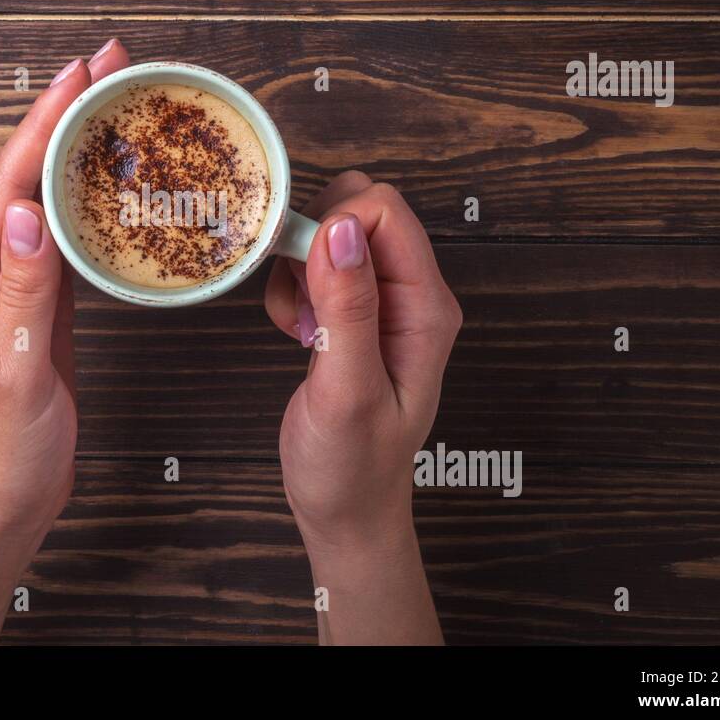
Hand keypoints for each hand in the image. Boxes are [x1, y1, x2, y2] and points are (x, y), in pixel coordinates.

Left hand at [0, 38, 129, 643]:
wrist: (2, 505)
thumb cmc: (1, 454)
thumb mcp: (15, 374)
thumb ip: (23, 291)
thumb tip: (27, 210)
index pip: (5, 187)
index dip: (41, 126)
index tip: (75, 75)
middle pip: (20, 177)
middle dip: (60, 116)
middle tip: (106, 65)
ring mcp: (6, 285)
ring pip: (41, 198)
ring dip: (73, 146)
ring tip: (111, 102)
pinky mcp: (34, 303)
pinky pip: (58, 235)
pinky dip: (84, 196)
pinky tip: (107, 178)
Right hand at [263, 171, 462, 642]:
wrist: (346, 510)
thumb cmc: (351, 466)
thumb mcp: (346, 390)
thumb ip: (347, 306)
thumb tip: (342, 227)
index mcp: (426, 306)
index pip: (385, 211)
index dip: (333, 227)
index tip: (305, 280)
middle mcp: (411, 294)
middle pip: (360, 210)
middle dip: (312, 241)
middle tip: (301, 304)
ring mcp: (383, 301)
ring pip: (333, 232)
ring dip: (298, 267)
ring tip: (300, 326)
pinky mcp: (355, 311)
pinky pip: (318, 264)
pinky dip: (293, 286)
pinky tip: (297, 331)